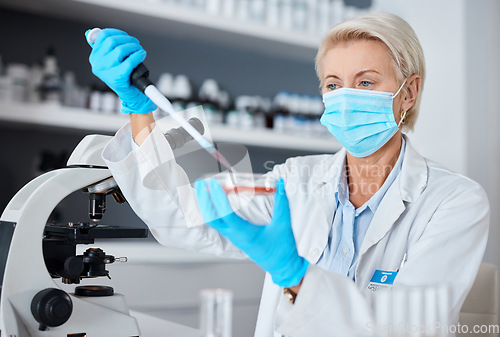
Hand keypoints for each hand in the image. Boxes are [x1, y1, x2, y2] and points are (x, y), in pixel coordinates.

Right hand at [85, 28, 156, 114]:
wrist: (131, 95)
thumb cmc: (124, 76)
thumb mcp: (111, 61)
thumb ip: (104, 48)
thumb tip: (95, 32)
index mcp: (94, 58)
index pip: (103, 36)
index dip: (117, 33)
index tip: (126, 36)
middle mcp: (97, 64)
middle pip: (112, 41)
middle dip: (128, 40)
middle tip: (136, 44)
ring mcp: (106, 72)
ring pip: (120, 50)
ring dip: (134, 47)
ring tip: (139, 50)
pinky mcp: (117, 77)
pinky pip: (129, 61)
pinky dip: (138, 56)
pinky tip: (141, 55)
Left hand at [194, 178, 308, 287]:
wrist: (282, 266)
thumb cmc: (282, 250)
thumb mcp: (283, 224)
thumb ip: (282, 203)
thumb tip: (280, 184)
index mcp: (245, 233)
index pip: (225, 214)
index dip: (217, 198)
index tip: (213, 185)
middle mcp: (235, 236)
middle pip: (211, 218)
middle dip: (203, 200)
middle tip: (200, 184)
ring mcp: (233, 237)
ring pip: (213, 221)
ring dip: (205, 205)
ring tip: (202, 189)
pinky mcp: (234, 236)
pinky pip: (218, 223)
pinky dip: (212, 210)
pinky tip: (211, 201)